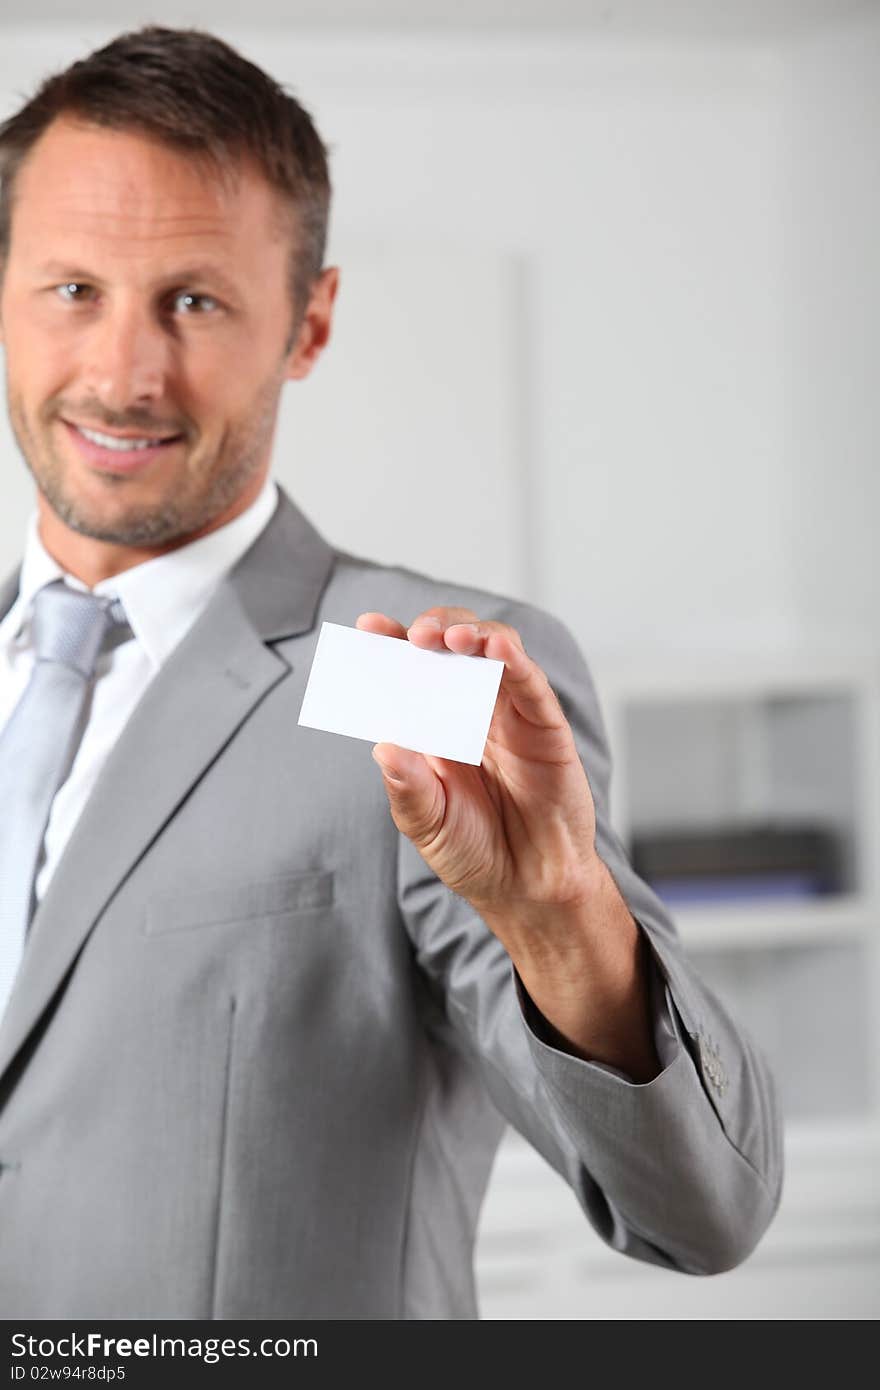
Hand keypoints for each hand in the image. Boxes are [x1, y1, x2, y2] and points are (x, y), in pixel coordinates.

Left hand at [356, 606, 601, 932]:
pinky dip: (517, 661)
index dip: (392, 644)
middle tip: (416, 637)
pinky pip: (532, 685)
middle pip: (454, 646)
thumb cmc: (475, 852)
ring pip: (496, 650)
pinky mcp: (546, 728)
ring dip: (473, 636)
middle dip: (434, 629)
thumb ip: (408, 789)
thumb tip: (383, 747)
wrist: (529, 888)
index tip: (369, 627)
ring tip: (451, 640)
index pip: (411, 671)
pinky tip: (498, 649)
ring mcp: (510, 714)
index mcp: (433, 724)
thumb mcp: (428, 825)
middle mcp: (471, 709)